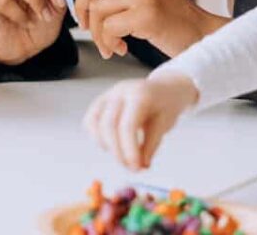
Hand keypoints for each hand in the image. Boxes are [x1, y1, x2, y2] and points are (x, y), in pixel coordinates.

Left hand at [74, 0, 227, 58]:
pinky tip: (122, 50)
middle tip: (85, 28)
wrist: (205, 36)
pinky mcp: (146, 15)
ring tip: (110, 47)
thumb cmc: (178, 22)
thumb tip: (92, 0)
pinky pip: (109, 28)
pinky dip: (109, 43)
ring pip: (98, 9)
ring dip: (97, 34)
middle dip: (81, 7)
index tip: (87, 14)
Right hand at [83, 73, 199, 170]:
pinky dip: (97, 136)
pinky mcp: (101, 100)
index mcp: (140, 94)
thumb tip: (140, 166)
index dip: (129, 149)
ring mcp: (109, 94)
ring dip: (107, 145)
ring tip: (123, 156)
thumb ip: (150, 146)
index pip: (128, 125)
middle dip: (118, 152)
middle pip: (109, 125)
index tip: (136, 168)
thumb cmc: (165, 106)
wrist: (164, 88)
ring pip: (96, 123)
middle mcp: (121, 91)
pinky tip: (111, 145)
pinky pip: (91, 120)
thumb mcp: (164, 124)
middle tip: (132, 168)